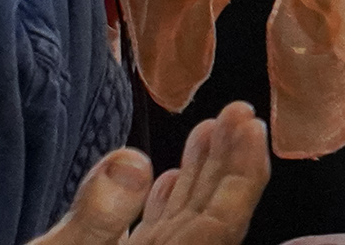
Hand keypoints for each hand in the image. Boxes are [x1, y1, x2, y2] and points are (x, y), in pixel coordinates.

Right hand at [28, 102, 270, 244]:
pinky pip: (148, 244)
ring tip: (210, 131)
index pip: (219, 227)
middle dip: (224, 166)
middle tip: (238, 113)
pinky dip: (160, 209)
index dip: (242, 174)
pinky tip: (162, 181)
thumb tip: (135, 160)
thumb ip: (93, 219)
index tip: (251, 124)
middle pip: (207, 223)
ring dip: (196, 179)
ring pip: (178, 230)